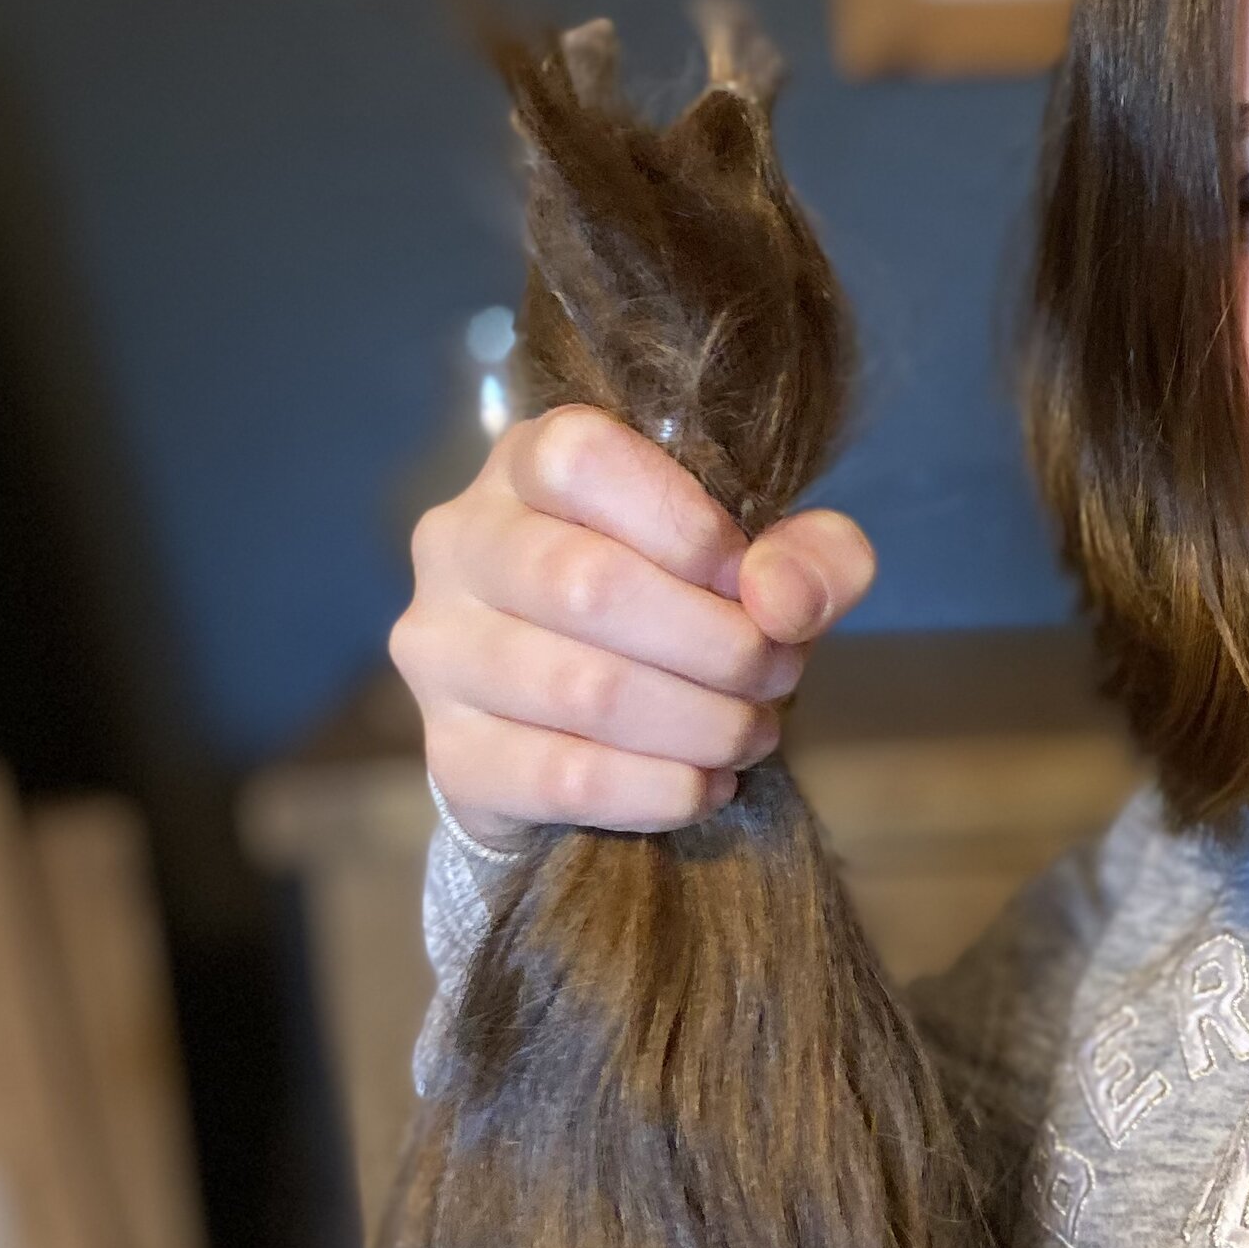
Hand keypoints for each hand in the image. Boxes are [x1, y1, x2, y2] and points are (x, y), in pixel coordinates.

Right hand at [389, 406, 875, 846]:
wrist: (573, 732)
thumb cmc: (673, 610)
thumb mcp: (760, 564)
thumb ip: (807, 556)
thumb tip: (783, 600)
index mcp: (526, 464)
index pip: (581, 459)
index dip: (686, 525)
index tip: (749, 582)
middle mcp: (460, 543)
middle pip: (589, 585)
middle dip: (719, 644)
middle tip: (776, 675)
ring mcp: (440, 650)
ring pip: (584, 690)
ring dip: (701, 723)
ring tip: (751, 733)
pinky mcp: (451, 753)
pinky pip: (566, 778)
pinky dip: (662, 789)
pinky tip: (706, 785)